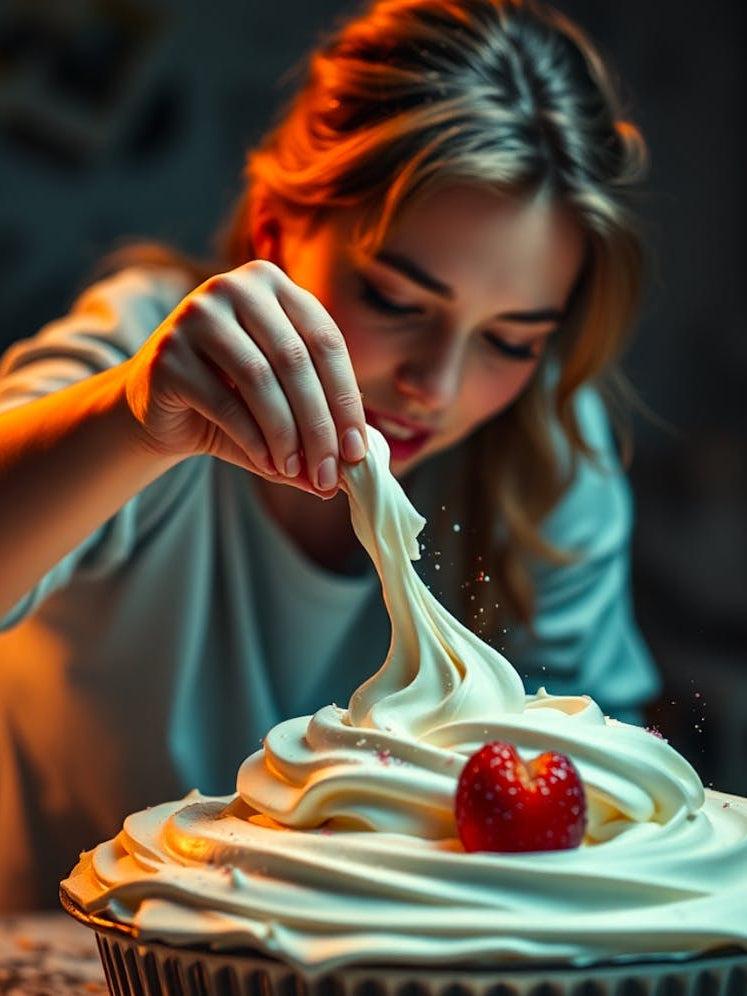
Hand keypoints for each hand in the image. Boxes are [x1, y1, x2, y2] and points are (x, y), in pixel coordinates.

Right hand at [123, 260, 366, 494]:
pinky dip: (253, 439)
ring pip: (260, 379)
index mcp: (274, 284)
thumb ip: (316, 429)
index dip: (346, 399)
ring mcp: (196, 314)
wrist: (158, 409)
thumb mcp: (282, 408)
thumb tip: (354, 470)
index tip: (357, 451)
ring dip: (286, 435)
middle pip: (295, 361)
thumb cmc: (231, 402)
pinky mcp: (168, 352)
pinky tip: (269, 465)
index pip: (326, 341)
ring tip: (297, 472)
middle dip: (319, 425)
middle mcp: (235, 287)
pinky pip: (223, 400)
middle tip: (330, 475)